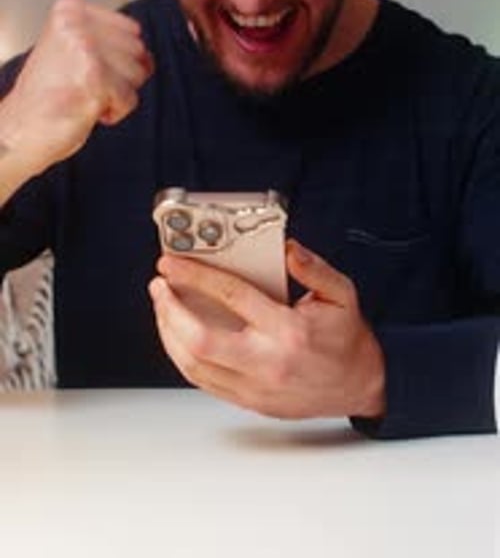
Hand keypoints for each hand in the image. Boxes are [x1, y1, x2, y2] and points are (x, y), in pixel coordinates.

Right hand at [0, 0, 153, 176]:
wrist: (19, 130)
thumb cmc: (47, 95)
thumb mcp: (73, 49)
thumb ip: (110, 41)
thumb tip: (148, 55)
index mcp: (69, 10)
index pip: (132, 30)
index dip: (118, 59)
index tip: (87, 70)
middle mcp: (75, 24)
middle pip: (138, 51)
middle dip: (119, 77)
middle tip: (83, 86)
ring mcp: (84, 49)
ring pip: (138, 74)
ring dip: (117, 94)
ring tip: (83, 96)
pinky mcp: (93, 78)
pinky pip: (130, 98)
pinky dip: (115, 111)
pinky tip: (87, 109)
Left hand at [149, 239, 385, 419]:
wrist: (361, 385)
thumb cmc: (347, 339)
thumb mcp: (342, 294)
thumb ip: (313, 268)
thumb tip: (286, 248)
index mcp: (288, 331)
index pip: (232, 297)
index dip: (196, 276)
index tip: (173, 263)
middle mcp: (267, 361)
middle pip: (200, 340)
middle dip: (170, 310)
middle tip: (160, 286)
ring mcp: (255, 387)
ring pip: (193, 366)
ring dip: (168, 333)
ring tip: (163, 307)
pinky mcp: (249, 401)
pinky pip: (203, 382)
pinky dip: (182, 357)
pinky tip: (177, 336)